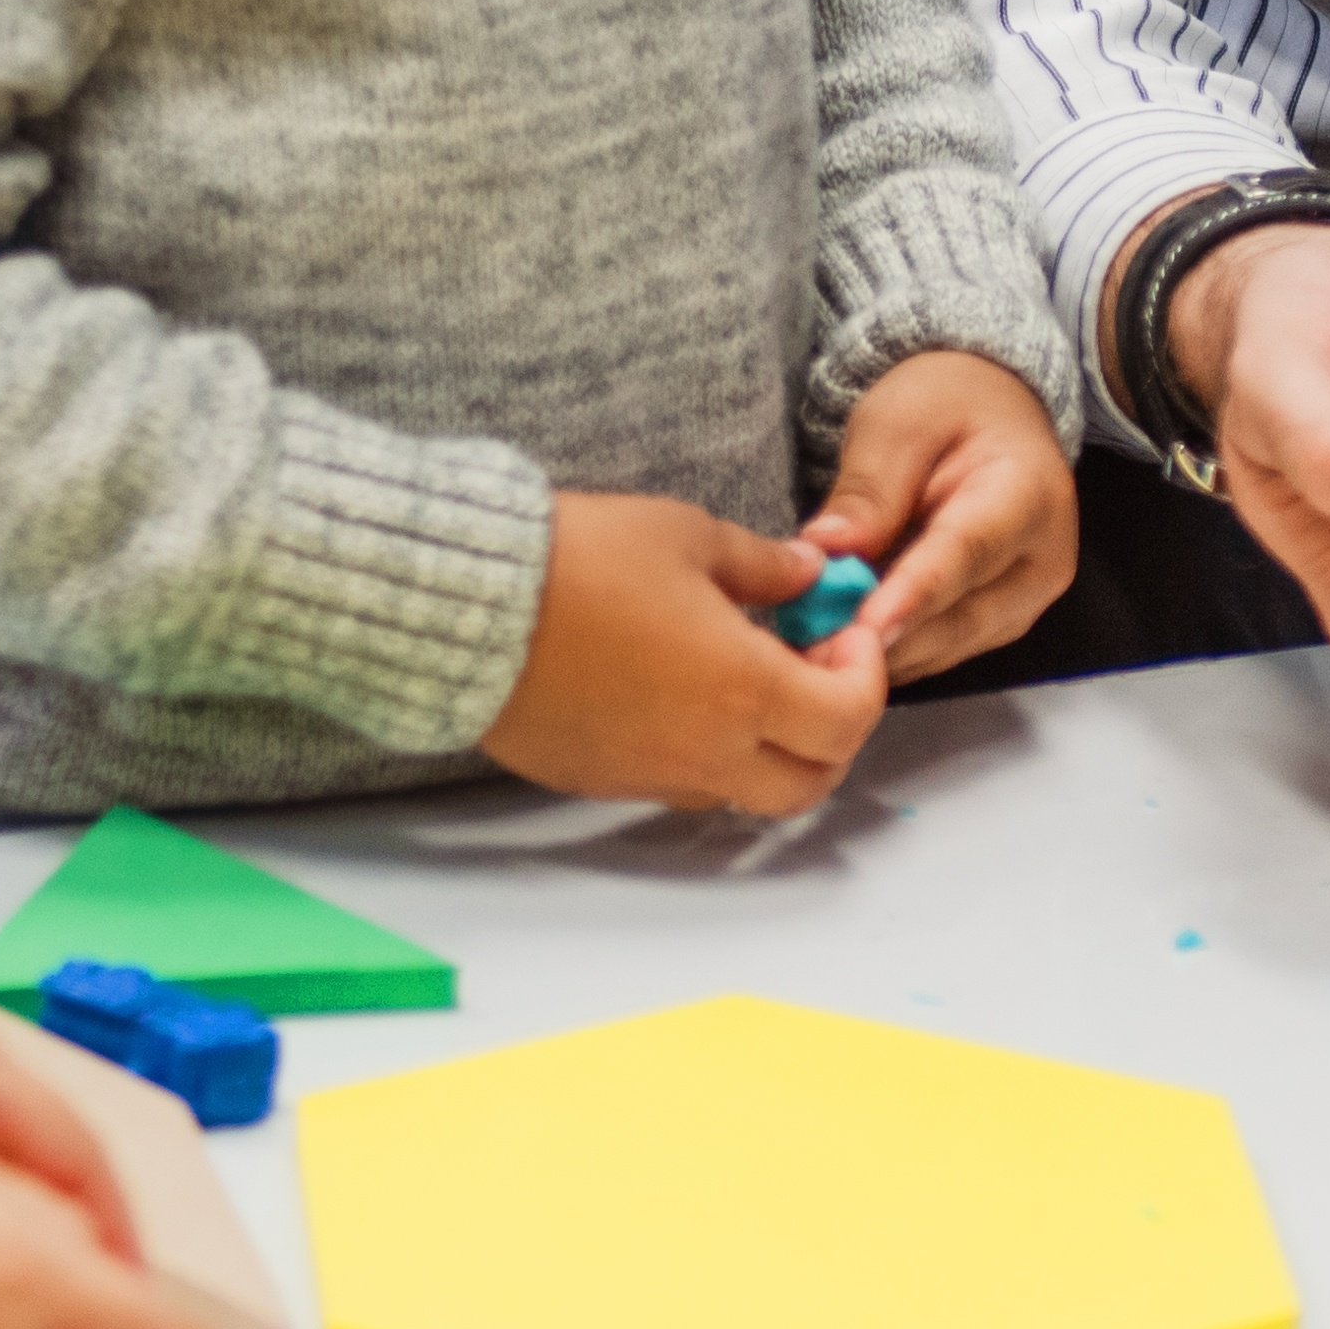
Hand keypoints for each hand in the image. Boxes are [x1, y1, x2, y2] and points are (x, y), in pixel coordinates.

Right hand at [483, 490, 887, 813]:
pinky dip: (701, 753)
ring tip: (740, 680)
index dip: (865, 679)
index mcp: (743, 689)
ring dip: (766, 749)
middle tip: (814, 673)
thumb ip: (762, 565)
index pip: (848, 721)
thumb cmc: (578, 561)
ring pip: (742, 792)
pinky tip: (675, 692)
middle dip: (831, 735)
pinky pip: (675, 784)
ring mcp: (650, 776)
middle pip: (809, 785)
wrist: (464, 604)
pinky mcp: (600, 781)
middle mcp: (705, 751)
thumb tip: (806, 573)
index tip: (846, 635)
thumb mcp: (686, 536)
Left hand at [800, 353, 1080, 676]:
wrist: (987, 417)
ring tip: (808, 645)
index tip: (865, 626)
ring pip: (943, 648)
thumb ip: (868, 488)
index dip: (914, 593)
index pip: (968, 552)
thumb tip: (826, 551)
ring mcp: (1022, 603)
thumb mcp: (898, 422)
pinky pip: (935, 652)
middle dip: (880, 639)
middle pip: (958, 618)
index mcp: (1030, 494)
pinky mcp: (994, 626)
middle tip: (806, 648)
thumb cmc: (945, 407)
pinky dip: (886, 651)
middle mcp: (1041, 563)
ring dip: (877, 653)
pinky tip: (835, 640)